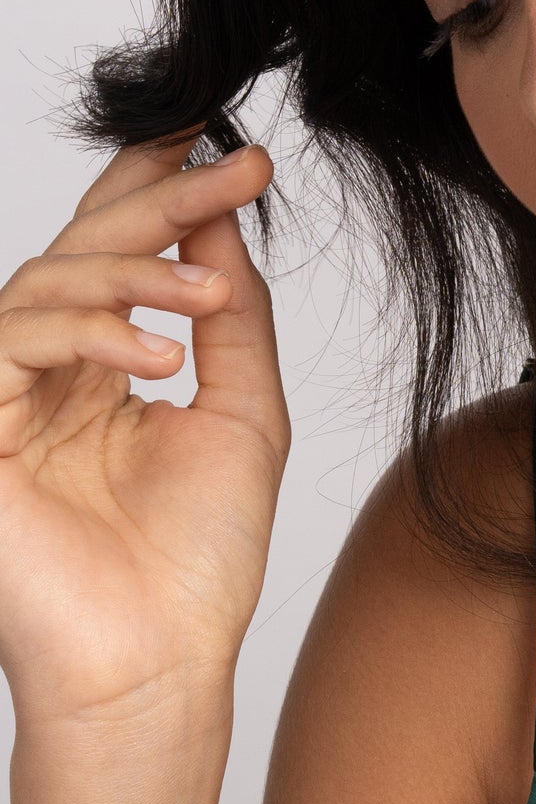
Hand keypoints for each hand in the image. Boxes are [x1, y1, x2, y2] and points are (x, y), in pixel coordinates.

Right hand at [0, 130, 289, 731]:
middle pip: (84, 249)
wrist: (161, 659)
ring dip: (136, 270)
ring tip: (210, 293)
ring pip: (44, 283)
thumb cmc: (199, 557)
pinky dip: (90, 338)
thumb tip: (224, 225)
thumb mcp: (244, 413)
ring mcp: (2, 398)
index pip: (118, 255)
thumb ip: (232, 317)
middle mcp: (44, 372)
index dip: (161, 187)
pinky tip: (161, 356)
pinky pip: (11, 345)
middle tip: (240, 164)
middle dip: (164, 198)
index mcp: (100, 367)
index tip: (232, 143)